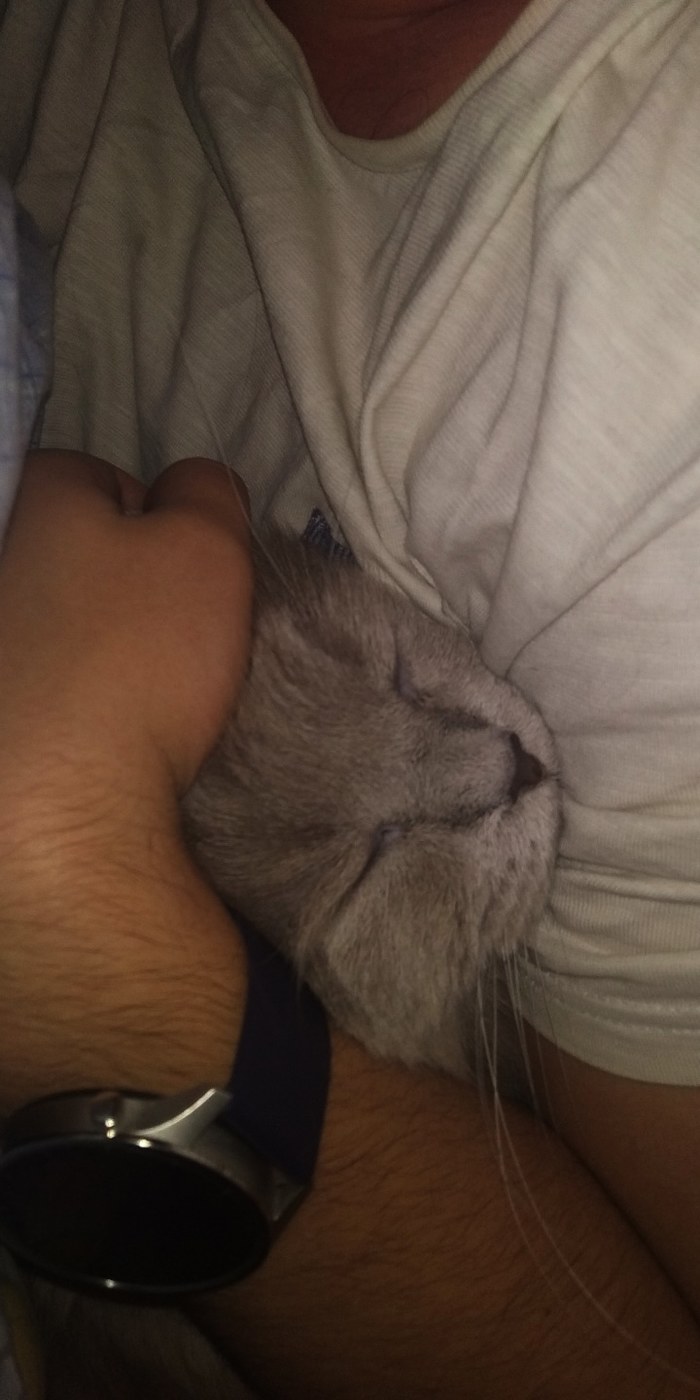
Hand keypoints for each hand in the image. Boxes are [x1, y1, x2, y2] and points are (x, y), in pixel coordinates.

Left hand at [0, 450, 252, 1108]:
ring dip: (74, 643)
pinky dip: (50, 702)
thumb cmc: (133, 664)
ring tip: (118, 697)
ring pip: (39, 625)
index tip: (180, 574)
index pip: (93, 478)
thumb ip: (204, 495)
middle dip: (103, 579)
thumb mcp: (202, 552)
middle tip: (158, 635)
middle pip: (57, 553)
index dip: (147, 515)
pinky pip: (30, 691)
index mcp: (31, 507)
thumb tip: (191, 488)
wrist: (54, 826)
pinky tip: (82, 739)